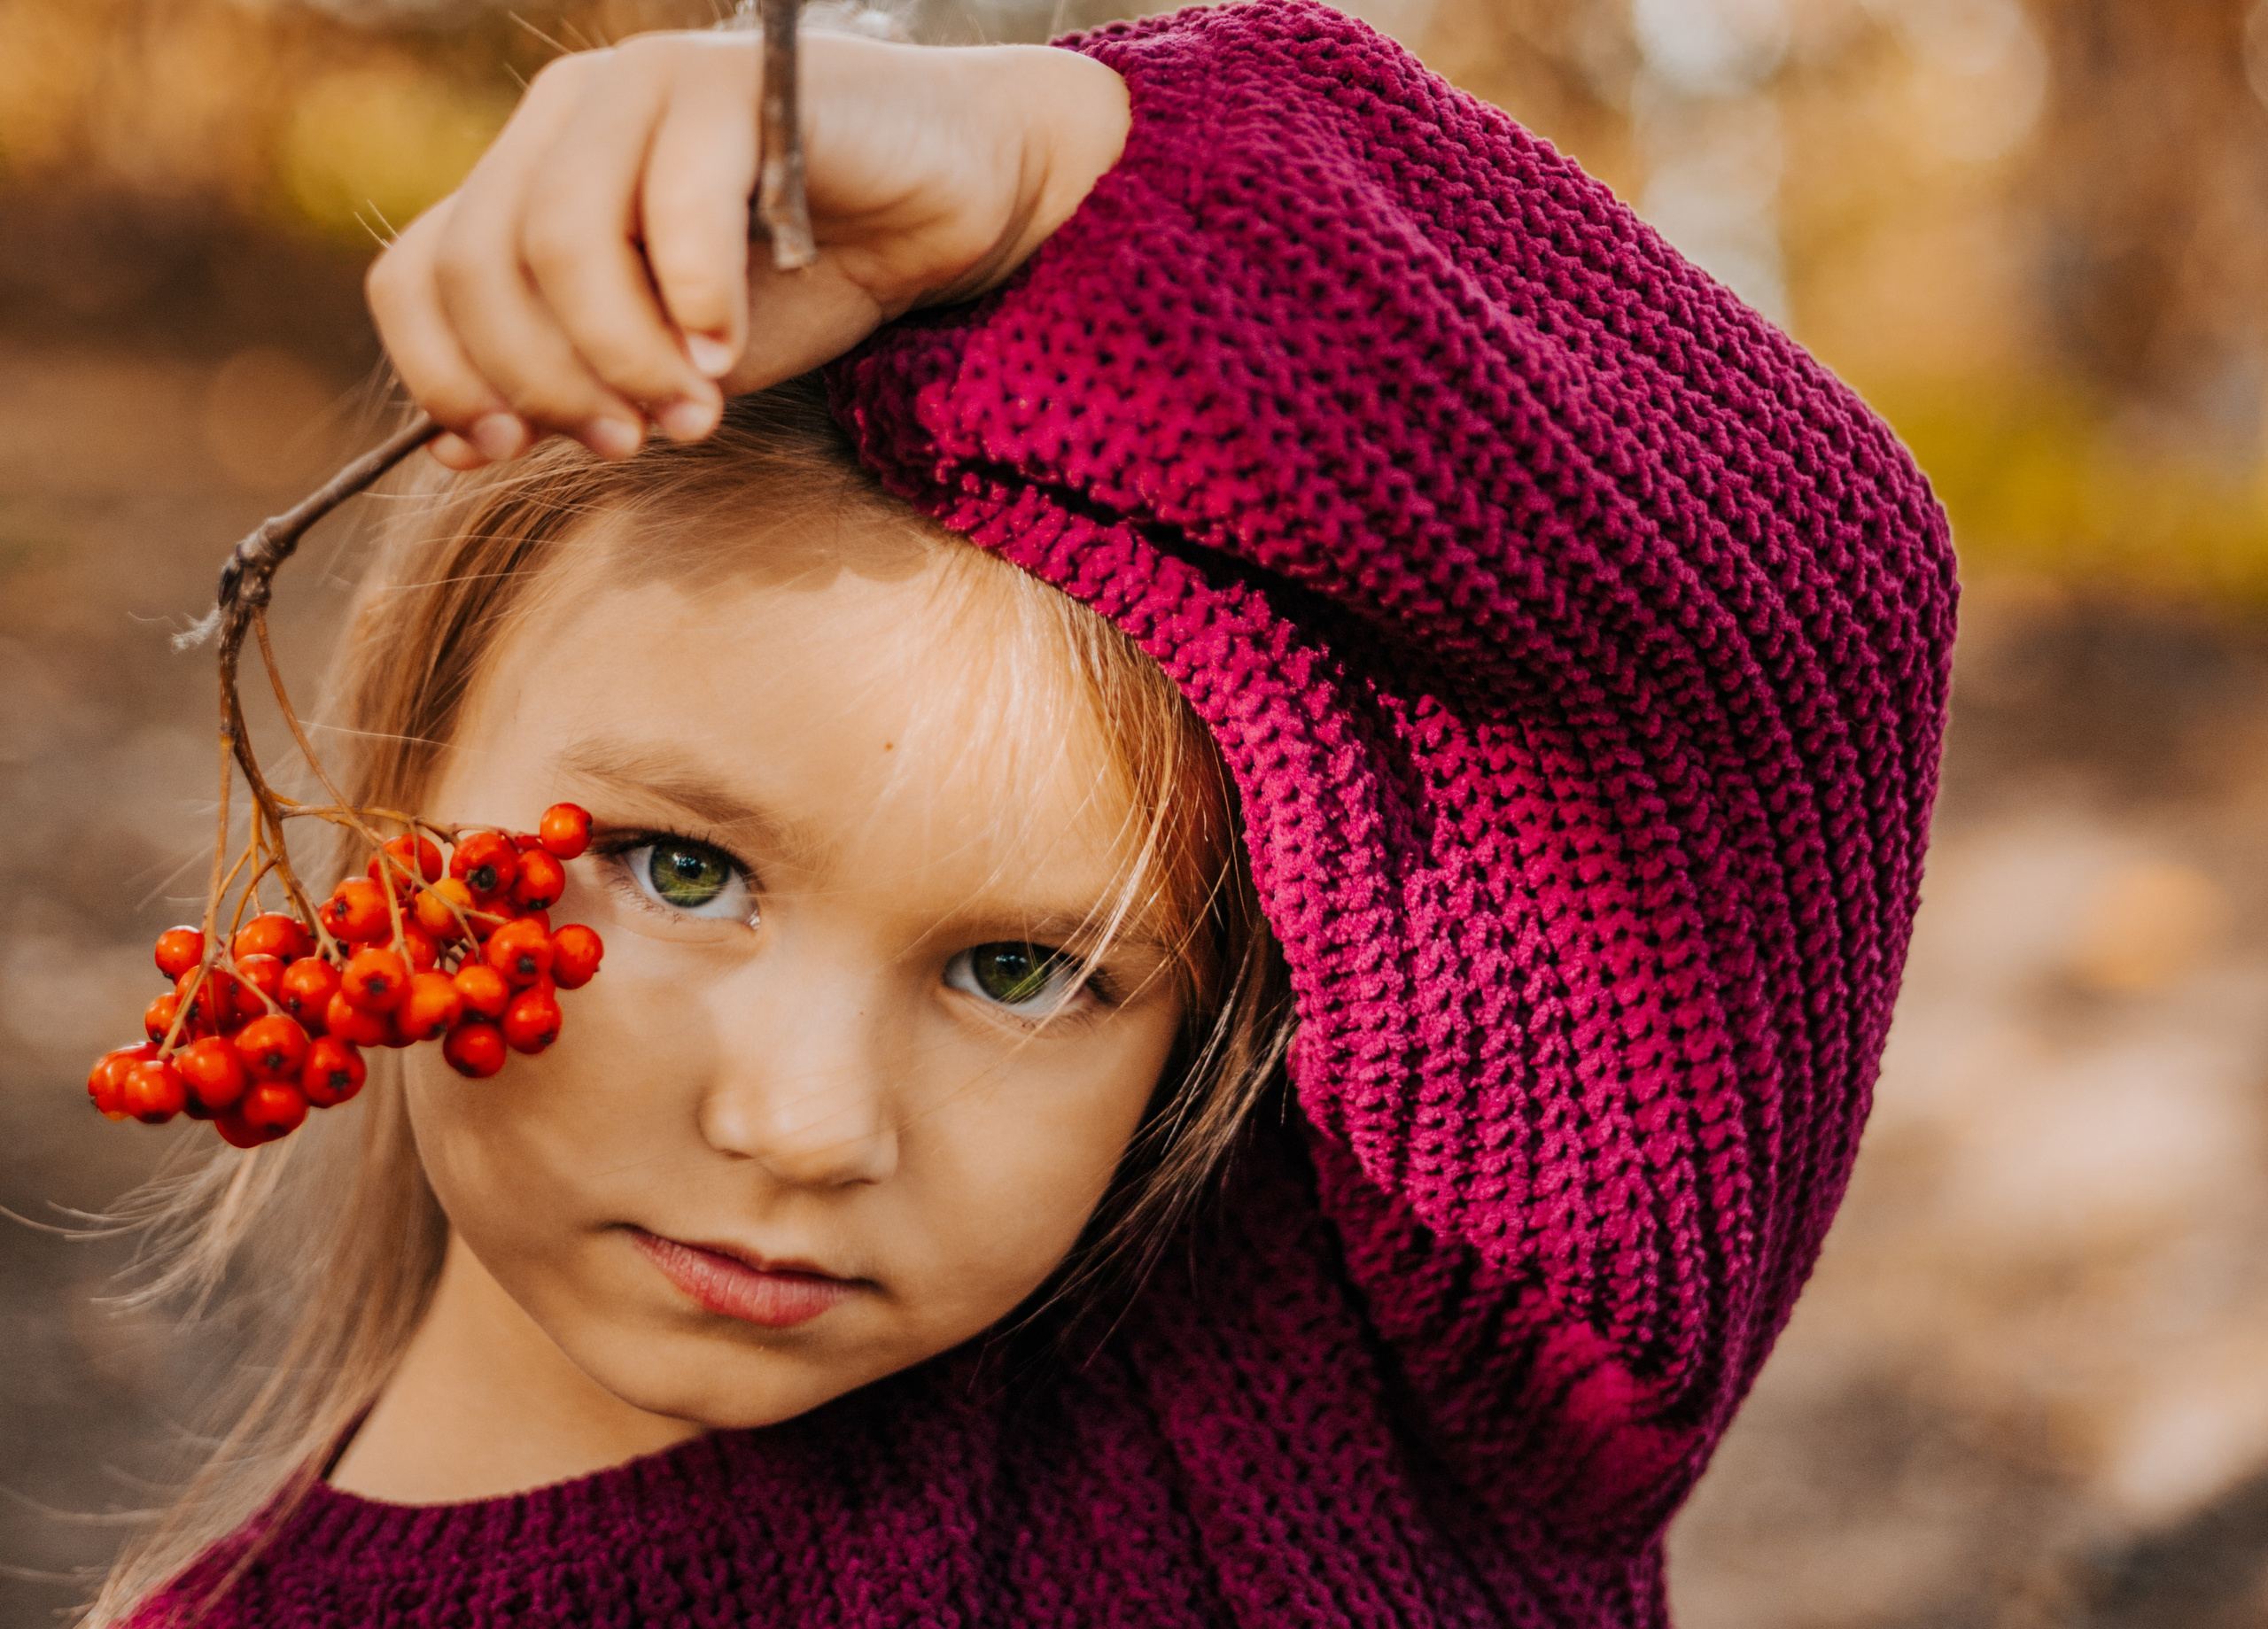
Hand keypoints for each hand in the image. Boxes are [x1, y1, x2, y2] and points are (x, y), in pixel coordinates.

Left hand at [366, 30, 1129, 467]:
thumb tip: (459, 449)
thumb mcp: (673, 361)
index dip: (443, 375)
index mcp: (529, 178)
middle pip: (475, 266)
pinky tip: (729, 348)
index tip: (516, 452)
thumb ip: (575, 387)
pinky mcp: (725, 81)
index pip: (415, 274)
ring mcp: (637, 85)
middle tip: (636, 441)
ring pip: (556, 239)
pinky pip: (672, 200)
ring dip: (619, 352)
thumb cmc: (812, 279)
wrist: (953, 200)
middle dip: (546, 381)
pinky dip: (694, 298)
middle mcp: (564, 118)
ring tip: (696, 409)